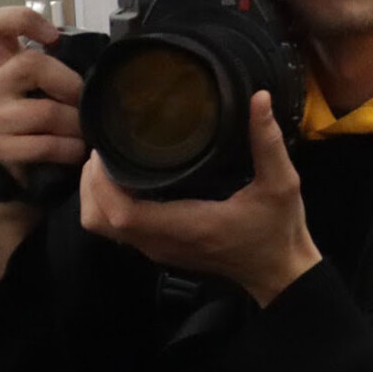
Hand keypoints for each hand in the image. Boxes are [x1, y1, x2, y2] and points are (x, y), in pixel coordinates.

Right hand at [0, 7, 88, 282]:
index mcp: (5, 64)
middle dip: (69, 84)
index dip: (22, 20)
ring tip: (85, 134)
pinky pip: (43, 143)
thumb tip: (110, 63)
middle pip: (30, 64)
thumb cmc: (49, 127)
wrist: (27, 178)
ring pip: (43, 111)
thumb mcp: (56, 92)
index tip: (52, 36)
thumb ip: (68, 71)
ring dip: (74, 125)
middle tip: (85, 103)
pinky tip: (76, 152)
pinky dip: (68, 149)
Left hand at [78, 92, 320, 305]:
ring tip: (109, 160)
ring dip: (96, 194)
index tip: (106, 149)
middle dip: (90, 183)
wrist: (279, 272)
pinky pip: (118, 228)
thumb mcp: (281, 184)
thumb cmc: (278, 230)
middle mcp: (162, 242)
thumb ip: (268, 142)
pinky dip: (109, 204)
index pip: (121, 212)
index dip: (102, 182)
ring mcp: (158, 249)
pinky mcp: (159, 249)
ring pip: (103, 227)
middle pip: (98, 220)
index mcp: (186, 226)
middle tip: (104, 148)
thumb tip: (259, 99)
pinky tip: (125, 178)